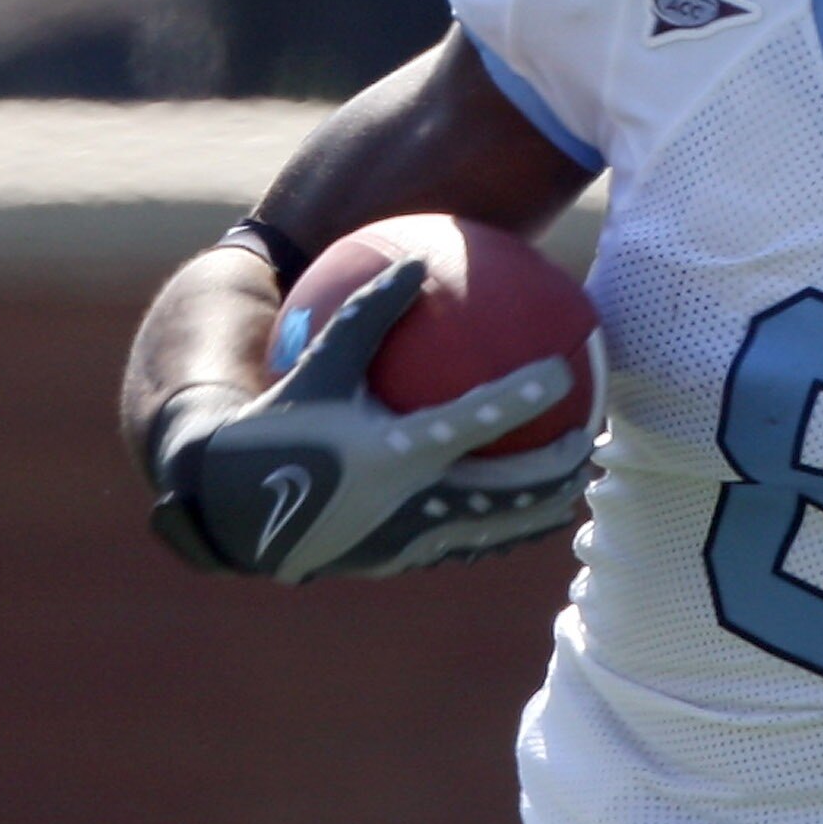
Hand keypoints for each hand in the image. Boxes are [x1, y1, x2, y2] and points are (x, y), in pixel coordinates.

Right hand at [149, 255, 600, 581]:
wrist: (233, 508)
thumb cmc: (277, 424)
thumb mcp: (319, 364)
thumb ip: (368, 313)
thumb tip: (415, 263)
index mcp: (394, 452)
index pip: (476, 421)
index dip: (524, 396)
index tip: (562, 373)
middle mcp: (410, 502)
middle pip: (509, 491)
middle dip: (557, 469)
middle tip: (589, 442)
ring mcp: (411, 540)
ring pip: (497, 528)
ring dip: (541, 509)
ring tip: (574, 487)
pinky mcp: (403, 560)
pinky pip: (468, 543)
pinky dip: (502, 529)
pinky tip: (522, 513)